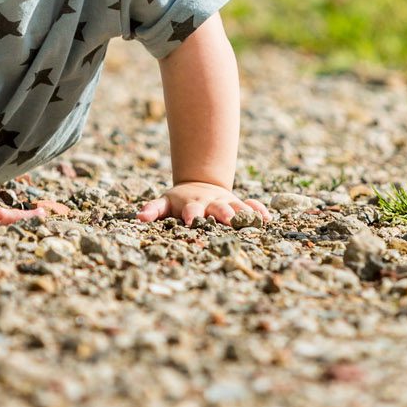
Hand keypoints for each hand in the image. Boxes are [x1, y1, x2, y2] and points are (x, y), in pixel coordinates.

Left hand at [137, 181, 271, 225]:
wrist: (200, 185)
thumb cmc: (179, 202)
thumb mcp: (165, 203)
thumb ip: (154, 209)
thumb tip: (139, 217)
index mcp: (192, 204)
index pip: (191, 209)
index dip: (190, 214)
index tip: (189, 221)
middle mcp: (211, 203)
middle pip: (217, 207)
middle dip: (223, 213)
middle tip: (229, 220)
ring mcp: (226, 203)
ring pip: (237, 206)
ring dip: (245, 213)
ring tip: (254, 220)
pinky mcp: (238, 204)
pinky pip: (251, 205)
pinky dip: (259, 210)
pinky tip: (267, 218)